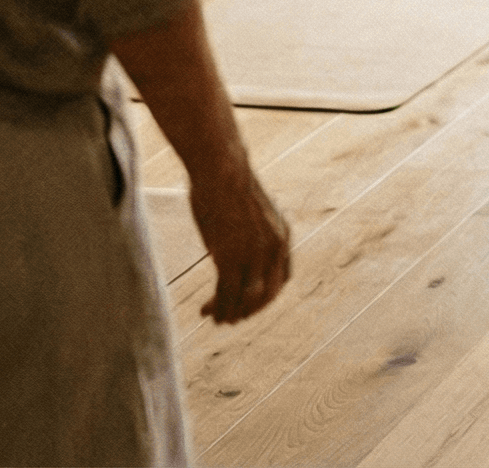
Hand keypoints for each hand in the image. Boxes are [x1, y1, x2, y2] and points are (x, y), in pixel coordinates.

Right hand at [188, 164, 290, 323]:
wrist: (222, 169)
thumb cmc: (229, 184)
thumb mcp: (251, 210)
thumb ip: (251, 229)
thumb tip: (236, 238)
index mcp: (282, 236)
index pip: (282, 278)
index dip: (266, 295)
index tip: (248, 302)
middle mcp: (274, 248)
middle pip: (269, 293)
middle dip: (251, 310)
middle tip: (233, 318)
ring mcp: (253, 254)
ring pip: (247, 298)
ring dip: (232, 313)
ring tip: (217, 320)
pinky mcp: (229, 256)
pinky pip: (226, 292)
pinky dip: (218, 307)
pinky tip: (206, 312)